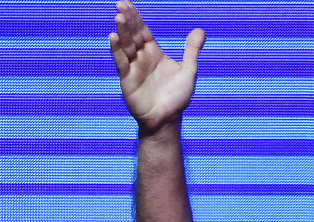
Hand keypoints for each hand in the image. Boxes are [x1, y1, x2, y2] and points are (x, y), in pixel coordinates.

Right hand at [108, 1, 205, 135]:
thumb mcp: (189, 70)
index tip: (127, 4)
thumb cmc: (178, 97)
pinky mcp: (127, 79)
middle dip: (127, 20)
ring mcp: (133, 68)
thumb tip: (200, 30)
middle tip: (121, 4)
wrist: (168, 119)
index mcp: (154, 53)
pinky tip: (113, 37)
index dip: (136, 18)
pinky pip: (121, 62)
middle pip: (133, 35)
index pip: (143, 31)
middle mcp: (141, 58)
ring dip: (122, 32)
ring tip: (118, 17)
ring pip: (126, 46)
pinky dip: (117, 50)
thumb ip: (192, 50)